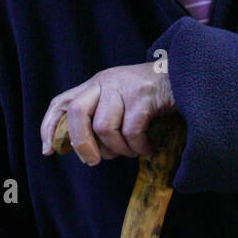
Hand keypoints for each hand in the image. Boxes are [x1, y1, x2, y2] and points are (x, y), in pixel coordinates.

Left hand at [40, 62, 174, 163]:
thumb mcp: (122, 101)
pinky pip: (131, 130)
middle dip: (82, 143)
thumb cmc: (154, 96)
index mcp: (96, 84)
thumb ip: (102, 117)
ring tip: (133, 152)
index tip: (48, 150)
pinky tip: (149, 148)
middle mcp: (105, 81)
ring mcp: (124, 86)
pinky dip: (139, 147)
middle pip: (76, 112)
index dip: (49, 126)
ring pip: (104, 126)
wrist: (189, 76)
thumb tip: (83, 150)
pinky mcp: (143, 95)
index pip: (62, 102)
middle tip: (94, 161)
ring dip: (119, 149)